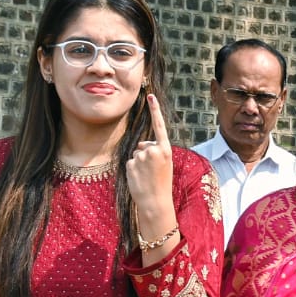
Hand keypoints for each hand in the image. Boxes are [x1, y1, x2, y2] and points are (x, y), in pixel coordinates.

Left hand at [126, 94, 175, 218]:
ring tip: (147, 176)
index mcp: (165, 149)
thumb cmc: (162, 183)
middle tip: (154, 171)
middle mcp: (153, 150)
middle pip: (144, 145)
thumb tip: (141, 145)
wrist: (155, 201)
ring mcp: (141, 157)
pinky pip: (130, 162)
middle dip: (146, 154)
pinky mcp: (131, 164)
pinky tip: (139, 178)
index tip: (150, 95)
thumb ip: (155, 150)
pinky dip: (133, 170)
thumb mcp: (165, 164)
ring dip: (140, 163)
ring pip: (136, 154)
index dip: (154, 110)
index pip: (159, 126)